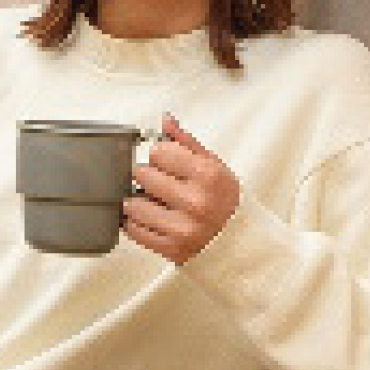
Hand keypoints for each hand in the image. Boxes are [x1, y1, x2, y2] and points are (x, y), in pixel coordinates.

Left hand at [123, 112, 239, 264]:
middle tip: (156, 183)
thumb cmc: (222, 199)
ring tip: (150, 202)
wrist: (237, 239)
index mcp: (207, 176)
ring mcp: (182, 229)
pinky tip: (150, 219)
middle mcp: (196, 203)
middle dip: (145, 177)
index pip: (158, 152)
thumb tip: (165, 119)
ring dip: (136, 202)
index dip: (158, 156)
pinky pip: (134, 231)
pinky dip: (136, 223)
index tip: (164, 162)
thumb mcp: (213, 165)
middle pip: (142, 176)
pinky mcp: (171, 249)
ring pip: (133, 206)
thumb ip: (185, 142)